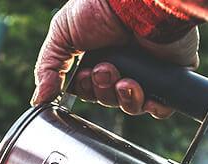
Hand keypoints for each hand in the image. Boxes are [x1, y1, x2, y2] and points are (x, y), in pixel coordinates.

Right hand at [32, 0, 198, 117]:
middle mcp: (123, 64)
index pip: (89, 89)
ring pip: (131, 105)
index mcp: (99, 55)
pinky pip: (160, 108)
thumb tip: (39, 99)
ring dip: (124, 98)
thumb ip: (47, 68)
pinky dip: (151, 106)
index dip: (86, 89)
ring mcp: (147, 71)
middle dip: (103, 91)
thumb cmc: (98, 7)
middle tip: (106, 71)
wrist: (135, 1)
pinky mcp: (168, 77)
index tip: (85, 76)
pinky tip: (142, 91)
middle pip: (108, 99)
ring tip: (125, 79)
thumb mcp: (61, 34)